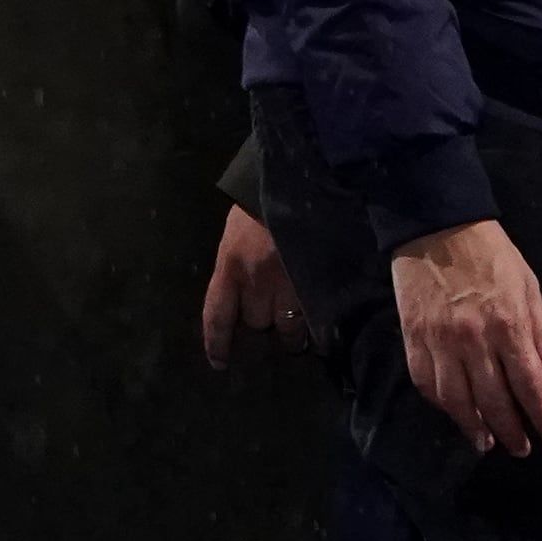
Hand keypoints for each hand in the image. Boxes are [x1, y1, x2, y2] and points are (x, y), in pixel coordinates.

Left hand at [198, 203, 309, 367]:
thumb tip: (240, 296)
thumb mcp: (236, 234)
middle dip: (263, 323)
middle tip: (272, 318)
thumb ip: (236, 266)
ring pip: (289, 327)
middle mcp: (258, 280)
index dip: (217, 343)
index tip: (220, 363)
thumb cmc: (260, 201)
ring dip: (291, 331)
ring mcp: (292, 282)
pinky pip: (316, 316)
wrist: (298, 177)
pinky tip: (324, 327)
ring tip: (298, 332)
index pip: (217, 315)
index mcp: (230, 264)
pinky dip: (318, 325)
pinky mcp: (320, 281)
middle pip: (257, 323)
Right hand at [388, 216, 541, 454]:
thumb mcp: (529, 286)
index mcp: (508, 324)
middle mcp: (474, 339)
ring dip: (472, 425)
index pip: (530, 384)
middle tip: (520, 449)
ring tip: (485, 442)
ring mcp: (439, 341)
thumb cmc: (492, 255)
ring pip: (456, 399)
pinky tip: (453, 412)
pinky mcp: (413, 338)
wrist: (437, 227)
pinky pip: (425, 381)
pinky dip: (440, 403)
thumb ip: (541, 332)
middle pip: (494, 399)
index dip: (541, 415)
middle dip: (511, 429)